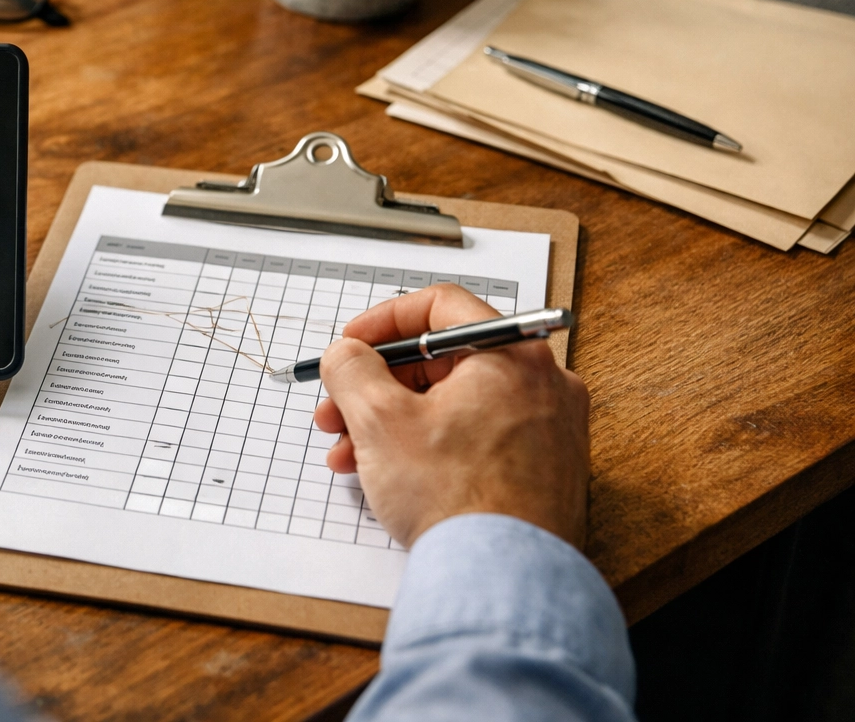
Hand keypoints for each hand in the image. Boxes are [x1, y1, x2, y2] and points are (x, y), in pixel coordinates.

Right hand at [311, 284, 589, 548]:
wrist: (503, 579)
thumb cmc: (457, 498)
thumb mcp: (380, 419)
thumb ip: (352, 369)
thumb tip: (345, 353)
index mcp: (512, 355)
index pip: (442, 306)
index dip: (384, 322)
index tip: (350, 345)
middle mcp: (544, 385)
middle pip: (444, 362)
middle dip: (378, 386)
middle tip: (337, 408)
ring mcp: (549, 431)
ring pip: (455, 405)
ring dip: (393, 422)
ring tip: (349, 452)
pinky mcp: (543, 472)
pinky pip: (475, 440)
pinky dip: (429, 447)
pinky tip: (386, 475)